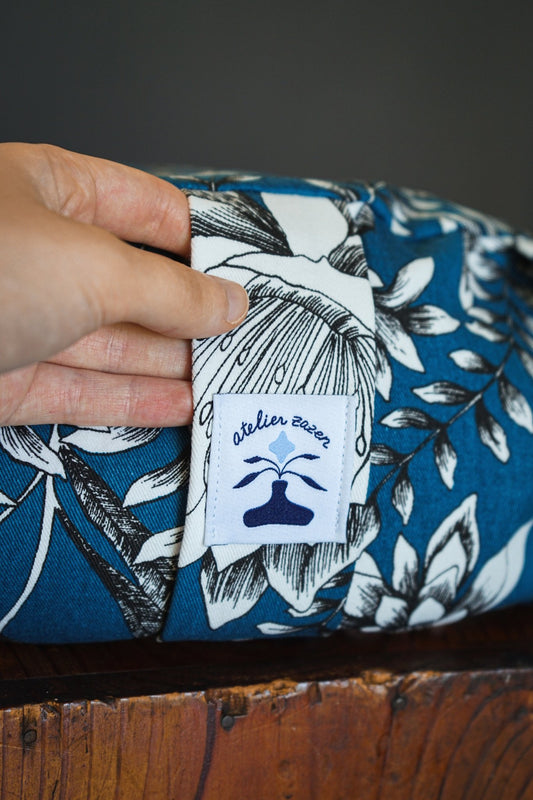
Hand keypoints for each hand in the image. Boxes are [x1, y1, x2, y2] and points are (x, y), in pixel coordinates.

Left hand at [0, 143, 247, 426]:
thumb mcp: (93, 267)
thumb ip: (171, 290)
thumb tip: (230, 302)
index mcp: (52, 189)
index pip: (148, 208)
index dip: (204, 239)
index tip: (253, 274)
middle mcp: (38, 252)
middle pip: (136, 282)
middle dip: (193, 313)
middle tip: (252, 339)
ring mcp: (23, 317)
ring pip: (113, 342)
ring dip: (172, 363)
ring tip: (230, 380)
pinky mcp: (8, 378)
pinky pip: (84, 388)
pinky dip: (134, 401)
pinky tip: (182, 406)